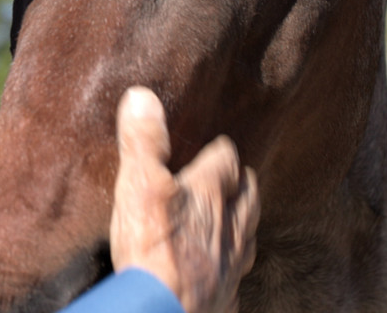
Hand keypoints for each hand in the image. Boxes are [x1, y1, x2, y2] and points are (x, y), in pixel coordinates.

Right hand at [108, 87, 258, 312]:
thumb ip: (143, 142)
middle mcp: (229, 229)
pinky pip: (235, 280)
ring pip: (247, 238)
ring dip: (245, 225)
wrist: (164, 311)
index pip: (225, 163)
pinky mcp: (223, 299)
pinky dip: (232, 271)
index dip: (223, 152)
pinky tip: (225, 274)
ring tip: (240, 219)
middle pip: (247, 200)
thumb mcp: (139, 185)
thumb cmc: (152, 247)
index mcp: (210, 195)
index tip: (221, 146)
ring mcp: (230, 267)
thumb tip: (143, 97)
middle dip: (244, 185)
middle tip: (240, 177)